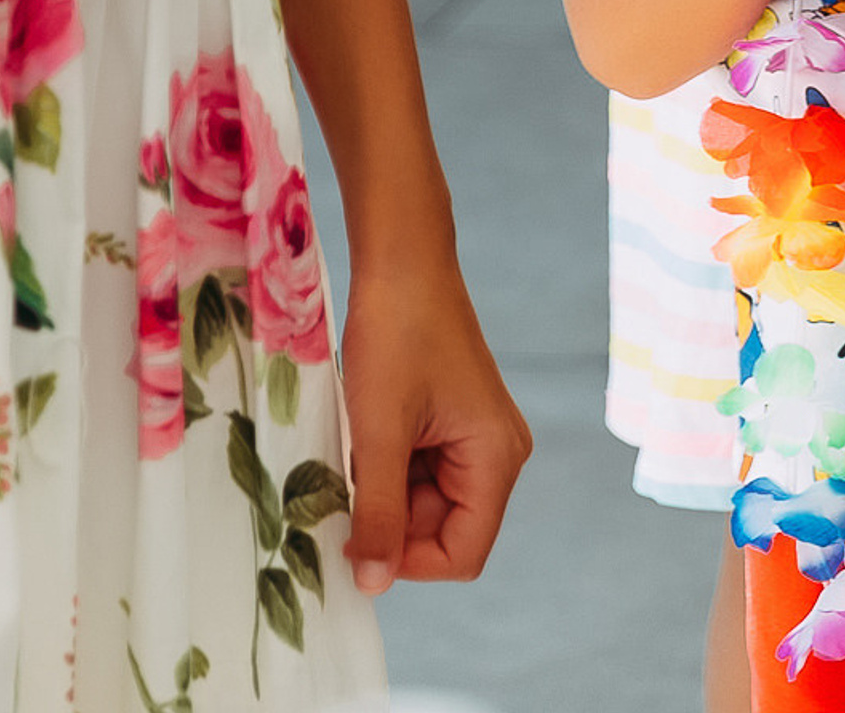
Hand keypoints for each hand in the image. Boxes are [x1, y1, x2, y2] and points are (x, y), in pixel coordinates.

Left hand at [339, 257, 533, 589]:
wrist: (402, 260)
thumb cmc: (397, 334)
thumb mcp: (380, 431)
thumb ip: (379, 513)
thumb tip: (372, 586)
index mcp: (497, 457)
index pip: (462, 554)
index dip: (406, 561)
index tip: (354, 536)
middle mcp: (498, 453)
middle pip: (444, 530)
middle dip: (390, 520)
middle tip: (346, 484)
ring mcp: (476, 437)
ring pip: (425, 504)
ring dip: (383, 492)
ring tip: (355, 449)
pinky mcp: (454, 423)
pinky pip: (420, 473)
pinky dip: (386, 467)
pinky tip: (366, 434)